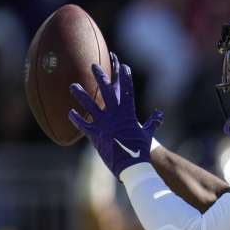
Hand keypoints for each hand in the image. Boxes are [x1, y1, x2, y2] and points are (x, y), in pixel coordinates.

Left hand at [69, 52, 162, 179]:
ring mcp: (104, 125)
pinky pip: (83, 125)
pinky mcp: (95, 135)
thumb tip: (160, 114)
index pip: (128, 91)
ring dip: (81, 95)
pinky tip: (70, 112)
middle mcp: (115, 116)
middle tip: (94, 65)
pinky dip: (76, 119)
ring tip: (73, 85)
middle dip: (101, 77)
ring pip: (91, 106)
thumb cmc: (141, 149)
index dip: (125, 77)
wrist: (132, 165)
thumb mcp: (147, 134)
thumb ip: (152, 122)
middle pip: (107, 92)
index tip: (123, 65)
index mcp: (129, 114)